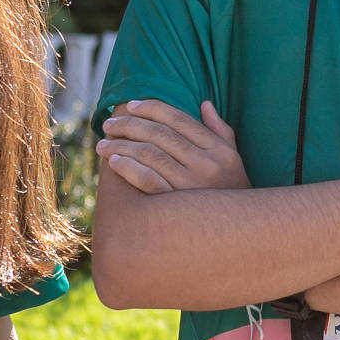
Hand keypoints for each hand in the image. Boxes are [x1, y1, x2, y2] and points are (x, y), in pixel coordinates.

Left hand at [96, 100, 249, 194]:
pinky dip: (128, 168)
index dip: (152, 108)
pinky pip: (147, 181)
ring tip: (103, 144)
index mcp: (219, 150)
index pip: (179, 119)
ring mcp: (192, 187)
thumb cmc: (230, 193)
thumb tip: (204, 104)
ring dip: (121, 146)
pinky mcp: (177, 208)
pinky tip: (114, 163)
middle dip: (129, 125)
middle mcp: (207, 166)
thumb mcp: (232, 159)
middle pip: (160, 135)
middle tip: (109, 125)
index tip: (130, 106)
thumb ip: (220, 131)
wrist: (236, 235)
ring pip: (150, 155)